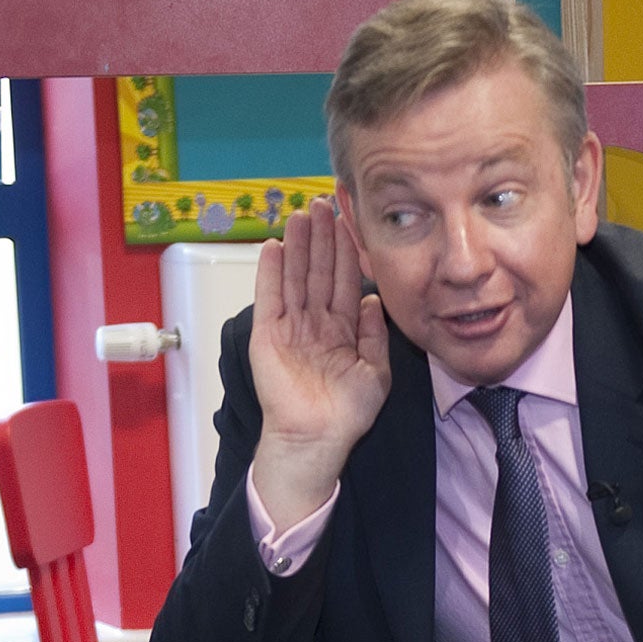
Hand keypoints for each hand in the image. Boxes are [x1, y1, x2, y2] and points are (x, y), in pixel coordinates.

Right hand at [247, 197, 390, 530]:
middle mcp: (314, 324)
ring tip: (300, 214)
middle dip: (320, 238)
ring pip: (294, 277)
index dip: (345, 252)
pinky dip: (270, 272)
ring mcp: (289, 328)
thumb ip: (374, 334)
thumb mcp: (375, 371)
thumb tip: (372, 299)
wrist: (317, 438)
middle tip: (322, 203)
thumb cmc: (346, 414)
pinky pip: (269, 297)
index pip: (342, 282)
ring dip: (296, 245)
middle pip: (316, 271)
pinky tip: (273, 246)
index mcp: (340, 331)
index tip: (348, 222)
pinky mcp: (267, 335)